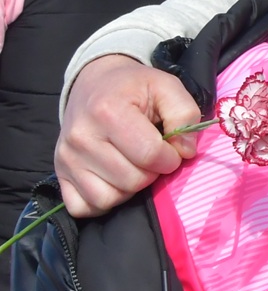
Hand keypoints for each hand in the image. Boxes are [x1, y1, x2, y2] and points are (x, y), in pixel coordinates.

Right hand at [55, 55, 200, 217]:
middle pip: (131, 180)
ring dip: (129, 189)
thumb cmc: (134, 87)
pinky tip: (113, 181)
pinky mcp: (59, 174)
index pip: (150, 155)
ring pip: (108, 198)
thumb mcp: (167, 87)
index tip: (170, 149)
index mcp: (108, 111)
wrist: (94, 83)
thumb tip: (185, 151)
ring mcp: (66, 158)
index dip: (170, 158)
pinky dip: (102, 202)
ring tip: (133, 166)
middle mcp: (81, 137)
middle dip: (152, 173)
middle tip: (151, 156)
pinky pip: (83, 207)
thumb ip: (185, 115)